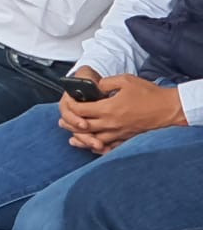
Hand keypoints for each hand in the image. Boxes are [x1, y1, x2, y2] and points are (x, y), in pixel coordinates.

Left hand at [59, 71, 185, 154]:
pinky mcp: (128, 138)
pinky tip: (94, 148)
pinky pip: (110, 147)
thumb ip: (105, 82)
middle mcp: (112, 123)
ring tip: (72, 138)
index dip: (72, 107)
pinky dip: (99, 148)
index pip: (82, 111)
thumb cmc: (148, 94)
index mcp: (109, 108)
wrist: (169, 109)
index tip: (67, 103)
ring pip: (95, 140)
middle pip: (85, 128)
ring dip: (82, 139)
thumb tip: (94, 86)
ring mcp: (120, 133)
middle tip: (62, 122)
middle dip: (71, 125)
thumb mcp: (124, 80)